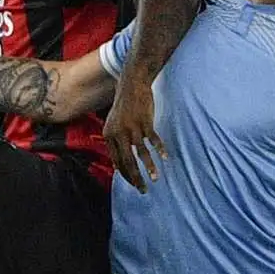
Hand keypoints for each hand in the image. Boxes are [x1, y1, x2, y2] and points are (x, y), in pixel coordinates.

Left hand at [103, 73, 165, 192]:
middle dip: (136, 178)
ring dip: (149, 168)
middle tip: (143, 190)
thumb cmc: (125, 105)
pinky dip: (159, 150)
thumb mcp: (114, 123)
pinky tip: (164, 158)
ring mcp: (132, 128)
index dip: (125, 175)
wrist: (131, 84)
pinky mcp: (144, 122)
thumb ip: (116, 140)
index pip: (117, 162)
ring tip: (155, 179)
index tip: (133, 184)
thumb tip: (118, 161)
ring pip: (141, 154)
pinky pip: (153, 140)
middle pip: (127, 162)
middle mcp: (119, 134)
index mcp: (109, 136)